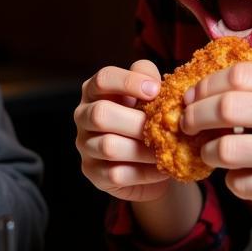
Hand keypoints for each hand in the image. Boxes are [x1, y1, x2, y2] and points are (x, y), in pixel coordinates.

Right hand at [74, 59, 169, 202]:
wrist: (148, 157)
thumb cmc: (146, 116)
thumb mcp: (147, 91)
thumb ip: (147, 76)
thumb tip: (154, 84)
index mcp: (95, 90)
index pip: (103, 79)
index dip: (129, 82)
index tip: (156, 90)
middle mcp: (83, 116)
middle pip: (100, 114)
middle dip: (137, 122)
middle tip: (164, 128)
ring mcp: (85, 145)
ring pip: (108, 146)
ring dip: (143, 149)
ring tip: (168, 150)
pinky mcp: (93, 172)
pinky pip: (116, 173)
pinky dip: (144, 172)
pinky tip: (162, 168)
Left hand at [187, 60, 251, 221]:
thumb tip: (214, 85)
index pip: (235, 76)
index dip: (203, 87)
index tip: (190, 96)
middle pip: (224, 108)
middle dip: (194, 117)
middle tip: (186, 123)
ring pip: (226, 150)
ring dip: (209, 152)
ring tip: (211, 152)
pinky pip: (242, 184)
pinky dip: (233, 180)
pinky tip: (242, 175)